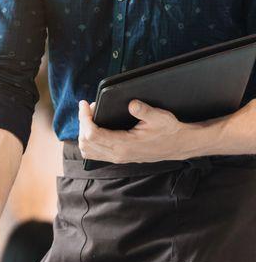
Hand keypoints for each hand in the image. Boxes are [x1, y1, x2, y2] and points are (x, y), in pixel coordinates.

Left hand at [78, 100, 198, 163]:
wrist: (179, 145)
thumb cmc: (170, 130)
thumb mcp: (160, 117)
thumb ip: (144, 111)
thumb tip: (131, 104)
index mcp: (125, 144)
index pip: (92, 134)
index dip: (84, 118)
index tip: (84, 104)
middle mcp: (118, 154)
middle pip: (85, 142)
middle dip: (82, 123)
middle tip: (89, 109)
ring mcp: (117, 158)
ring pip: (87, 150)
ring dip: (84, 133)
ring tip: (90, 118)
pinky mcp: (119, 158)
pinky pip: (95, 153)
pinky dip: (89, 141)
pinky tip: (95, 128)